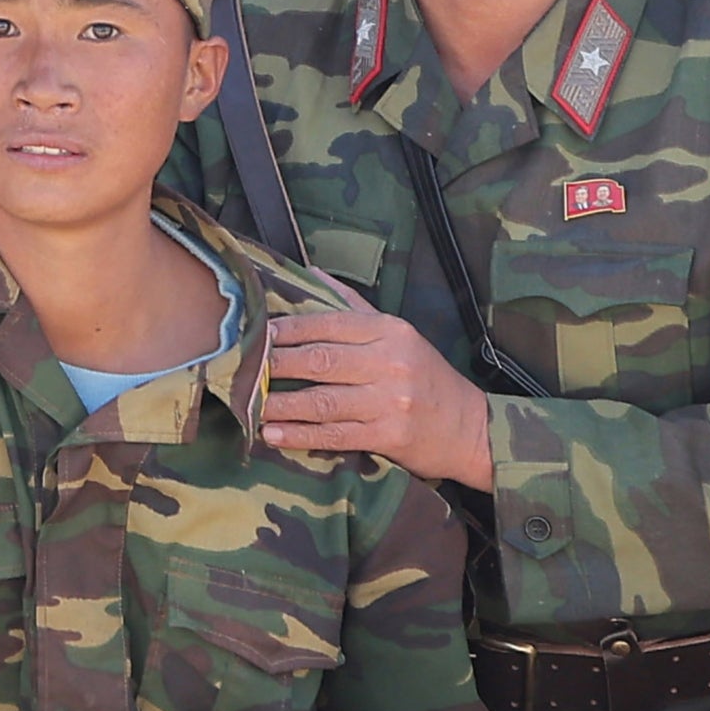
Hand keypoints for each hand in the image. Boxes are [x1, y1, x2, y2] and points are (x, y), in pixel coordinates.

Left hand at [255, 304, 491, 485]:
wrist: (469, 427)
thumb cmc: (425, 378)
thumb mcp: (399, 334)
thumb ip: (353, 307)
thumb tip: (312, 274)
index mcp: (389, 331)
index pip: (329, 324)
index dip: (288, 329)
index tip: (256, 333)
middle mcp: (390, 362)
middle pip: (320, 360)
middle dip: (275, 365)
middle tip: (241, 368)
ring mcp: (389, 401)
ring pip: (322, 400)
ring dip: (280, 404)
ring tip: (247, 405)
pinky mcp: (388, 436)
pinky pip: (334, 434)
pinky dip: (299, 435)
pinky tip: (272, 435)